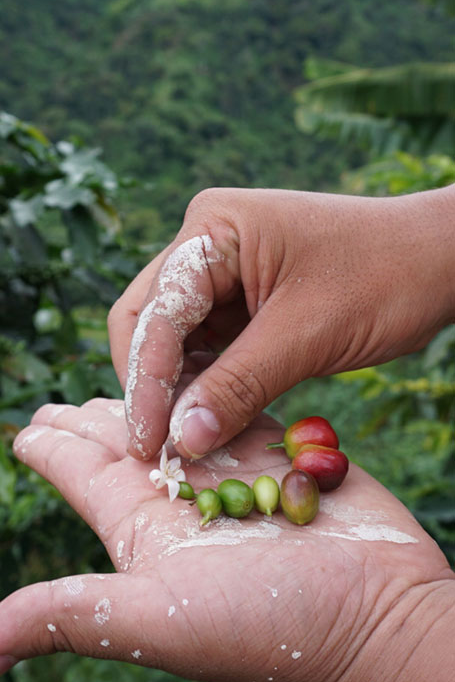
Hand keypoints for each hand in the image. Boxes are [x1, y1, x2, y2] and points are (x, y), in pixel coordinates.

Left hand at [4, 396, 454, 681]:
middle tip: (60, 400)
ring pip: (183, 423)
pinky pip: (240, 412)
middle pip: (127, 445)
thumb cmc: (267, 627)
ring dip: (152, 398)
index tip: (27, 427)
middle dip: (94, 420)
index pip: (87, 478)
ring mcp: (238, 475)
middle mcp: (186, 499)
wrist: (373, 622)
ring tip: (125, 378)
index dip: (53, 451)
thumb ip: (74, 614)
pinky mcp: (285, 457)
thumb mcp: (157, 619)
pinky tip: (200, 374)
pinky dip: (218, 390)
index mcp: (147, 529)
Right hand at [108, 186, 454, 460]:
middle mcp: (207, 243)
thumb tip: (181, 441)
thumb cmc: (384, 278)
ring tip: (183, 445)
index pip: (156, 312)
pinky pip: (209, 349)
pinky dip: (207, 387)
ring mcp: (224, 272)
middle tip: (155, 451)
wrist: (439, 261)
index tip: (146, 446)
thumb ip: (238, 387)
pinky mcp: (243, 301)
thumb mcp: (308, 335)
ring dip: (177, 392)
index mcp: (214, 230)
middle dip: (152, 386)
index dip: (145, 383)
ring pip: (175, 341)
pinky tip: (210, 423)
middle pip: (150, 322)